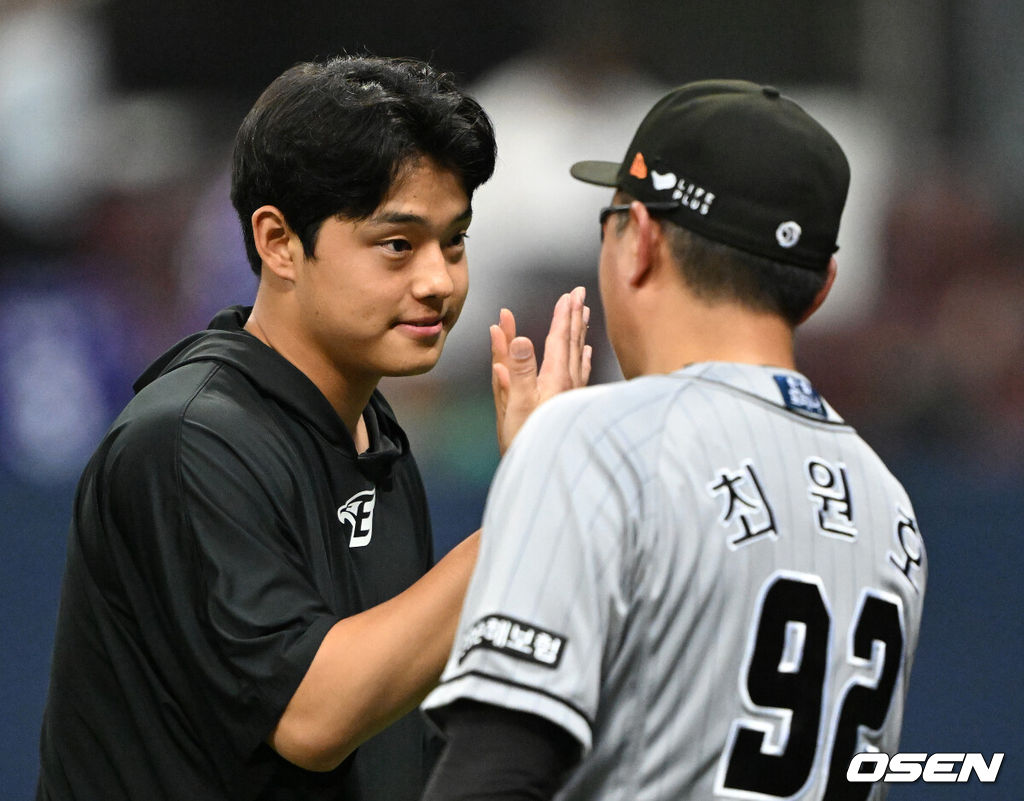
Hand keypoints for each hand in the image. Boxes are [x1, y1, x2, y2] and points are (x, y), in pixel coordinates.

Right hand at [490, 286, 591, 454]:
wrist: (546, 473)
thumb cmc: (527, 440)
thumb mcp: (516, 404)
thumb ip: (518, 370)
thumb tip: (520, 337)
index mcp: (555, 380)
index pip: (560, 339)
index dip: (563, 315)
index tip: (569, 294)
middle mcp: (569, 384)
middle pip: (573, 343)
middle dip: (574, 317)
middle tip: (579, 295)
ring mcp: (573, 395)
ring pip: (579, 356)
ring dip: (579, 334)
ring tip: (584, 316)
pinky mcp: (574, 405)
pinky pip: (581, 374)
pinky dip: (583, 359)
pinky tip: (587, 355)